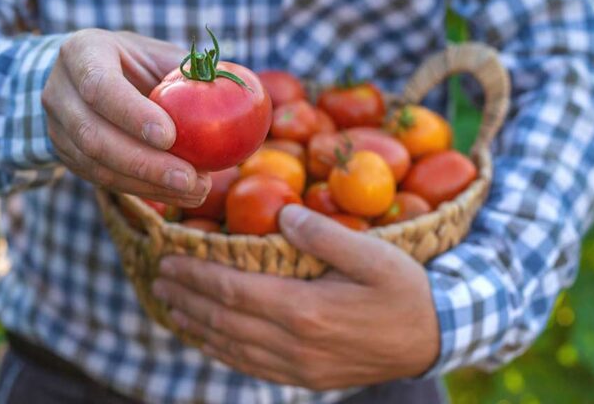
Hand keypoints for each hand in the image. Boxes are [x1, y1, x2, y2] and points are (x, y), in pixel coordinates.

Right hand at [42, 29, 210, 205]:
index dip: (131, 114)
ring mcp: (57, 129)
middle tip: (190, 178)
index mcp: (81, 53)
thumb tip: (236, 84)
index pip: (99, 86)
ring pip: (97, 166)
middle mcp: (59, 92)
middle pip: (94, 136)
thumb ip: (188, 69)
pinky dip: (145, 190)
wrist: (87, 78)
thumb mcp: (156, 53)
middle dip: (145, 163)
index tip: (169, 136)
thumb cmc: (134, 62)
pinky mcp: (68, 159)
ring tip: (195, 190)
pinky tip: (181, 195)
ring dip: (148, 184)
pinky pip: (105, 181)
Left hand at [152, 205, 439, 389]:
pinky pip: (250, 366)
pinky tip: (207, 338)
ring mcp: (297, 366)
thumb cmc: (404, 288)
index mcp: (306, 309)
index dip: (196, 275)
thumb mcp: (374, 253)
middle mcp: (294, 344)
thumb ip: (324, 234)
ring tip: (172, 305)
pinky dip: (220, 350)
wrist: (434, 338)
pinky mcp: (304, 378)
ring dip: (197, 325)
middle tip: (160, 279)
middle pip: (224, 320)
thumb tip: (282, 215)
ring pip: (231, 347)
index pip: (233, 291)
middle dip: (188, 297)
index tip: (170, 260)